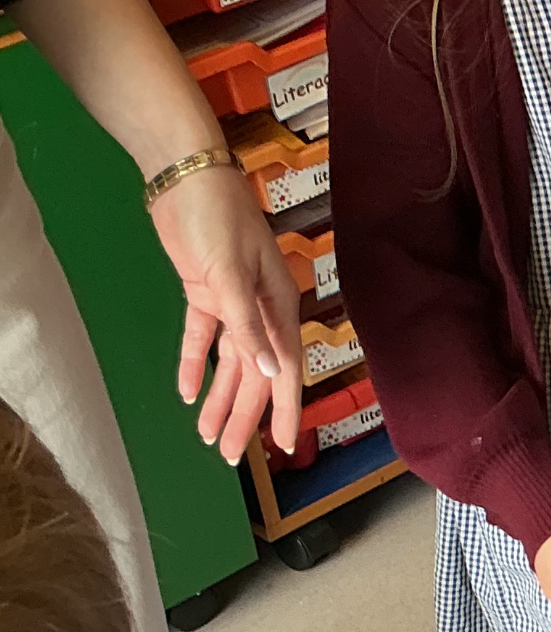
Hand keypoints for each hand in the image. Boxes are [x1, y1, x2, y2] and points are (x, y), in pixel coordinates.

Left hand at [148, 164, 301, 458]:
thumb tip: (268, 370)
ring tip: (208, 435)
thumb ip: (248, 324)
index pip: (284, 370)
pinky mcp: (205, 291)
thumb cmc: (217, 217)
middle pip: (255, 375)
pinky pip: (202, 339)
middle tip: (230, 455)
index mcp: (278, 305)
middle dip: (244, 416)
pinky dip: (195, 365)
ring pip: (230, 363)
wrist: (186, 176)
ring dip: (221, 399)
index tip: (283, 445)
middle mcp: (261, 310)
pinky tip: (188, 392)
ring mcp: (233, 302)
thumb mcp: (230, 272)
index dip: (284, 410)